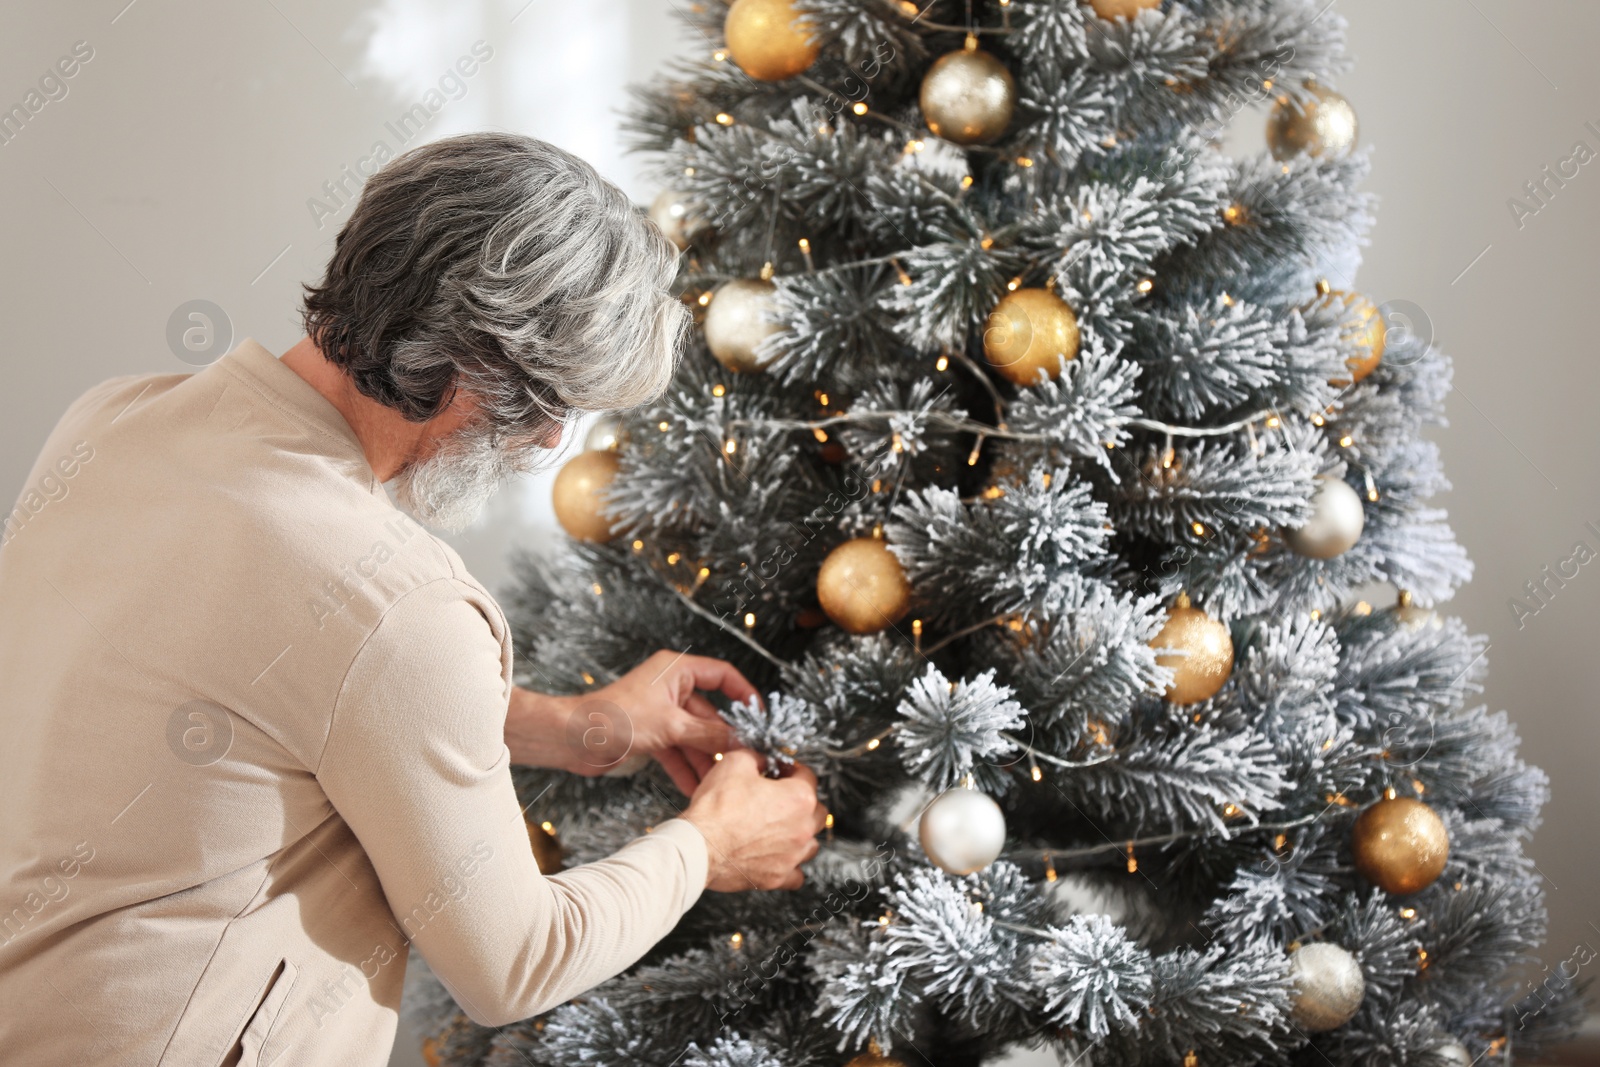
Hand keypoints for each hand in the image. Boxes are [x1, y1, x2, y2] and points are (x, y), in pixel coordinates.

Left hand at [506, 651, 756, 794]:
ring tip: (722, 782)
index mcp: (677, 670)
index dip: (744, 693)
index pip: (722, 675)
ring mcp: (661, 712)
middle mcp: (672, 688)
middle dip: (724, 739)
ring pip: (694, 735)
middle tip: (744, 760)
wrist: (573, 738)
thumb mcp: (671, 726)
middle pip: (710, 712)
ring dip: (705, 758)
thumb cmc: (614, 718)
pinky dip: (685, 766)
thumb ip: (709, 735)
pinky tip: (696, 787)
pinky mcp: (651, 733)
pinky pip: (677, 749)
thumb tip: (741, 741)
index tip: (759, 716)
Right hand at [682, 750, 826, 891]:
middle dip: (802, 802)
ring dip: (800, 834)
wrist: (699, 846)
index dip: (792, 769)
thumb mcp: (735, 762)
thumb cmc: (716, 808)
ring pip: (811, 844)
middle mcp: (802, 828)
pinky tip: (778, 857)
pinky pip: (797, 875)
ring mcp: (791, 856)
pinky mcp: (777, 877)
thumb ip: (755, 756)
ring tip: (780, 828)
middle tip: (780, 797)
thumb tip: (760, 759)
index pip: (808, 776)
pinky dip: (791, 866)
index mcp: (798, 798)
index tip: (780, 771)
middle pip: (817, 811)